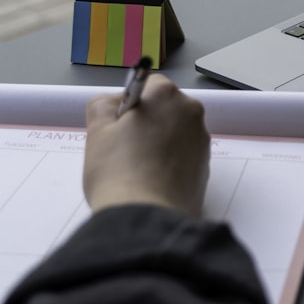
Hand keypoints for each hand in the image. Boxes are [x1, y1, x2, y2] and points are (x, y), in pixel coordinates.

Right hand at [83, 75, 209, 216]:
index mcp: (167, 96)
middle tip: (124, 150)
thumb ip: (104, 105)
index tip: (117, 127)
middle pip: (164, 109)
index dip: (129, 104)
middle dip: (146, 123)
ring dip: (158, 143)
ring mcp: (202, 141)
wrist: (147, 218)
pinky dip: (169, 163)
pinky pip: (183, 156)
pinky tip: (152, 181)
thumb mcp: (97, 131)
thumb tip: (116, 103)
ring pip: (174, 133)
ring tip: (137, 169)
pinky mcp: (206, 167)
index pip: (147, 85)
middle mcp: (191, 112)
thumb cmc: (118, 172)